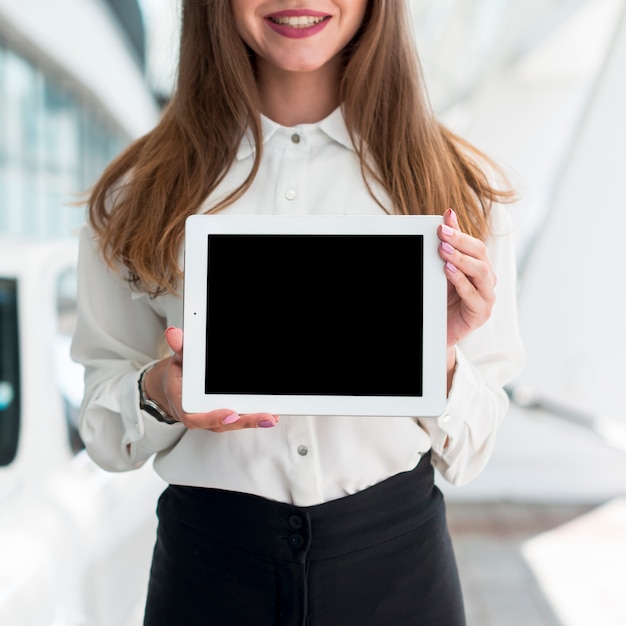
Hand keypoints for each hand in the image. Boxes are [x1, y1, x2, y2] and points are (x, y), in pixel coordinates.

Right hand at [142, 327, 279, 431]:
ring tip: (272, 417)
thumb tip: (173, 334)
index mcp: (184, 404)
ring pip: (234, 424)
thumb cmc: (179, 374)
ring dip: (253, 421)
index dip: (213, 418)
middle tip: (265, 417)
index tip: (230, 415)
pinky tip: (272, 414)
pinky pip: (239, 419)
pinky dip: (254, 417)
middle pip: (222, 423)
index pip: (196, 417)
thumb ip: (179, 347)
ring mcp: (213, 418)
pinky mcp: (224, 417)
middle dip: (245, 421)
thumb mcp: (178, 358)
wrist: (176, 386)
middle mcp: (200, 415)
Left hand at [438, 207, 496, 363]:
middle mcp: (487, 280)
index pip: (475, 245)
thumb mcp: (444, 270)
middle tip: (440, 233)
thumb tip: (448, 215)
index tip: (443, 220)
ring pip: (480, 272)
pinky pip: (473, 294)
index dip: (460, 232)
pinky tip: (448, 271)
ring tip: (443, 250)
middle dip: (459, 242)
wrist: (440, 330)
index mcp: (480, 268)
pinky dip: (461, 281)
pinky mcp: (481, 313)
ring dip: (460, 259)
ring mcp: (487, 297)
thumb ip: (448, 245)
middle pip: (480, 255)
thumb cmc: (442, 299)